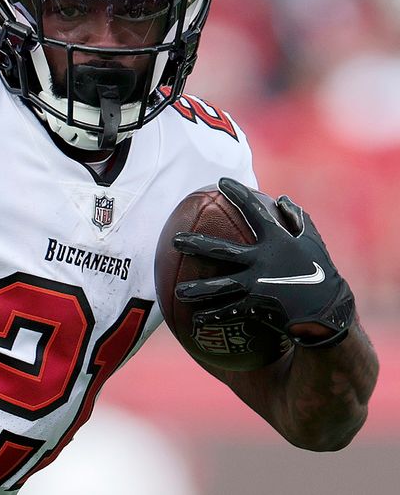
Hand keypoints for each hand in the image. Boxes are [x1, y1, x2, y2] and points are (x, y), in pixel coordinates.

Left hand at [173, 178, 355, 347]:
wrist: (329, 311)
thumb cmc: (320, 272)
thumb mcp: (313, 242)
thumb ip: (297, 219)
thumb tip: (282, 198)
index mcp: (276, 241)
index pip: (254, 211)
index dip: (238, 194)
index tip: (220, 182)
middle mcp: (263, 261)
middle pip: (221, 250)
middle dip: (195, 245)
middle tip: (174, 240)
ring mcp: (259, 285)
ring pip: (220, 286)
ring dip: (197, 289)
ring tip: (177, 292)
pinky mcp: (258, 307)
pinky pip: (230, 311)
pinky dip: (213, 316)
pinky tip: (195, 321)